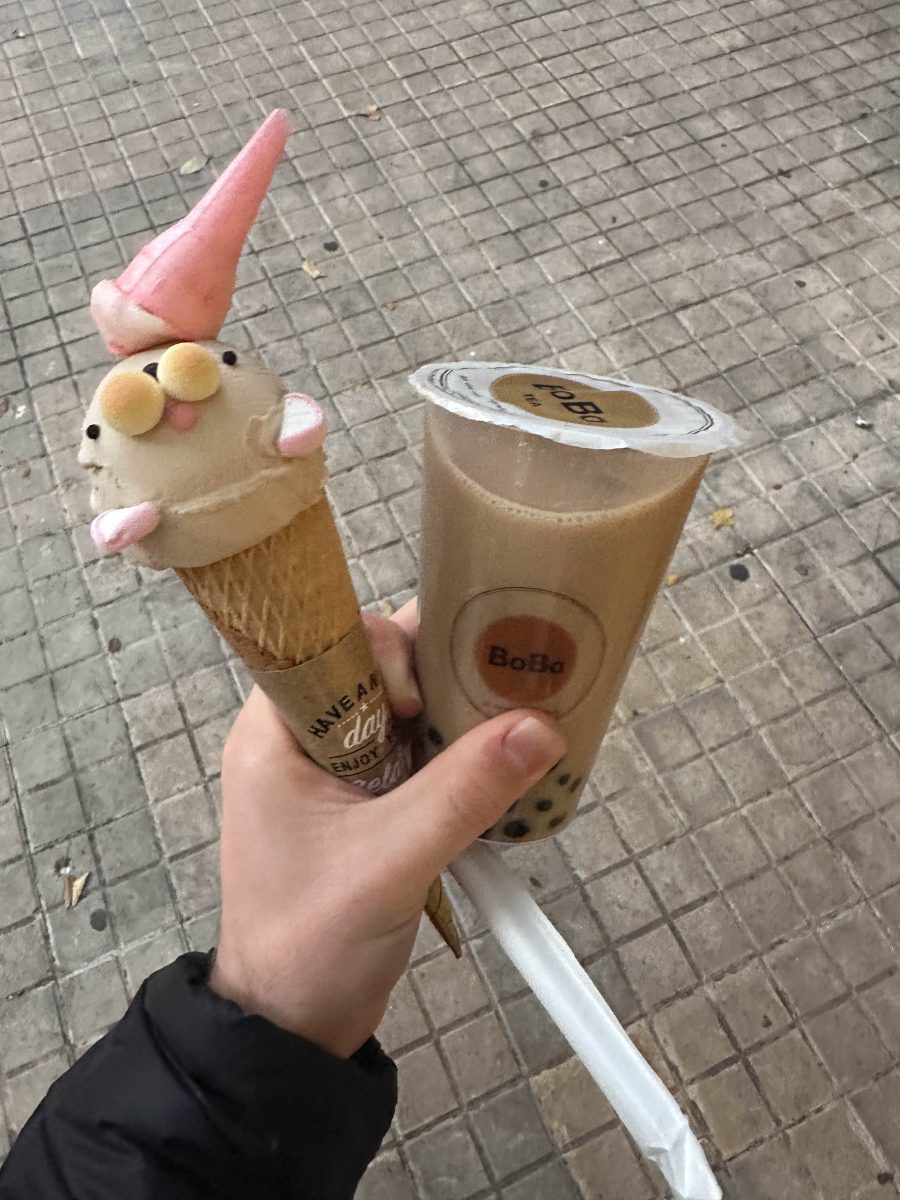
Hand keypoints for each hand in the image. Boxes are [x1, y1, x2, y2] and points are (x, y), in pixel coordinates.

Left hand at [209, 600, 565, 1057]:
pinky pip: (415, 754)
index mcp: (275, 731)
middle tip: (503, 680)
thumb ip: (464, 792)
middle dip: (440, 671)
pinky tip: (500, 760)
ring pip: (402, 711)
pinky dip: (455, 753)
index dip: (392, 647)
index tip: (438, 684)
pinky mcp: (364, 804)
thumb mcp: (392, 860)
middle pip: (377, 669)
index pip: (334, 644)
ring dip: (455, 712)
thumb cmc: (311, 943)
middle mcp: (301, 738)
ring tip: (515, 713)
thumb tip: (538, 728)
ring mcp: (334, 772)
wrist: (291, 1028)